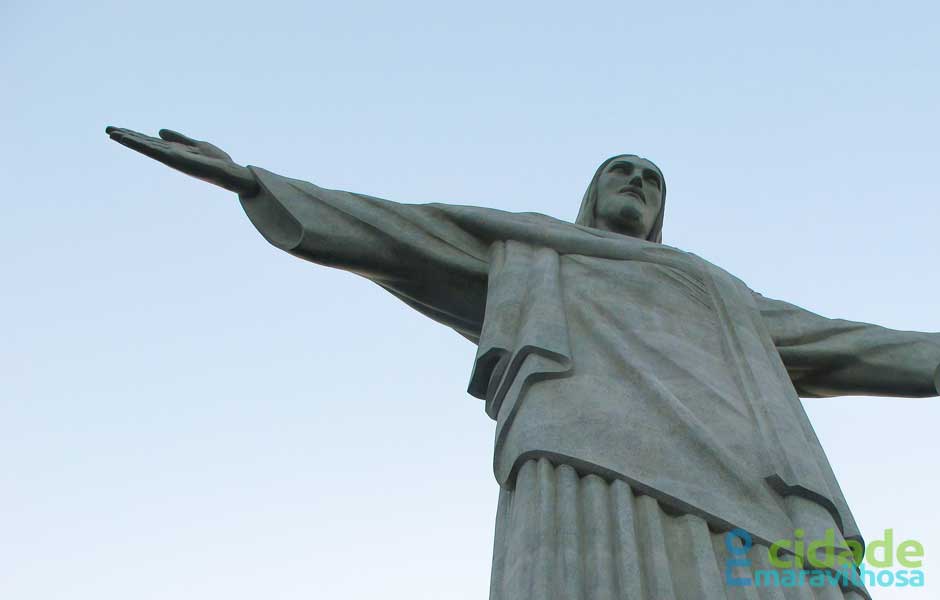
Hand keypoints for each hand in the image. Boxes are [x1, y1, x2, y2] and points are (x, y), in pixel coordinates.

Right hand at [106, 126, 259, 194]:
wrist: (229, 172)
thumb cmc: (216, 161)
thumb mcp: (196, 143)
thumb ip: (179, 138)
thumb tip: (159, 131)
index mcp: (174, 150)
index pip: (150, 141)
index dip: (134, 135)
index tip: (117, 130)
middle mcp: (170, 155)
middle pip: (144, 143)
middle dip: (127, 137)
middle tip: (107, 129)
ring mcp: (171, 158)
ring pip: (146, 147)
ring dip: (130, 140)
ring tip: (112, 133)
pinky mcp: (176, 160)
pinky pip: (156, 151)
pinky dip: (143, 145)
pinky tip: (132, 140)